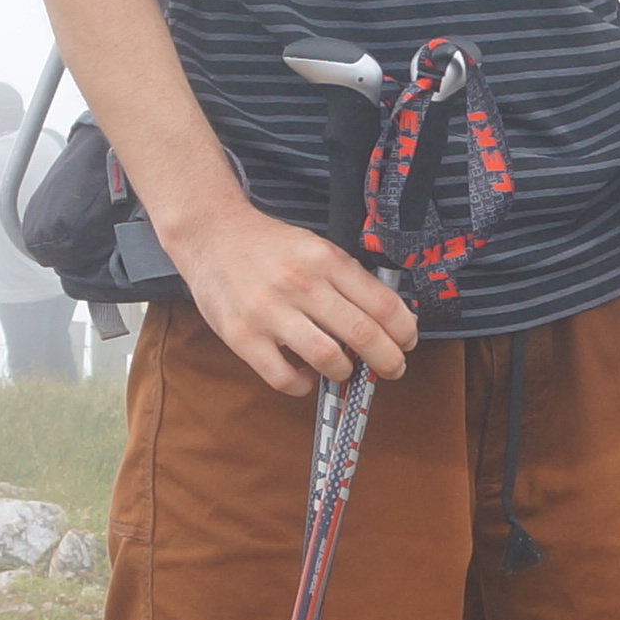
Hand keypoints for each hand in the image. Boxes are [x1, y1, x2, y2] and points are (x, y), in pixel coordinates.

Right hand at [166, 204, 415, 394]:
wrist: (211, 235)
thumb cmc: (269, 246)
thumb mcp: (316, 247)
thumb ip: (347, 278)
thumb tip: (387, 318)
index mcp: (325, 259)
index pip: (381, 303)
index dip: (404, 330)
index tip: (407, 341)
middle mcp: (300, 284)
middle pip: (362, 334)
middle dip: (388, 360)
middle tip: (393, 368)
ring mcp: (270, 312)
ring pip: (328, 359)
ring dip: (346, 371)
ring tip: (345, 369)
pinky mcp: (243, 337)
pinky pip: (284, 377)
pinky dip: (303, 385)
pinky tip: (305, 375)